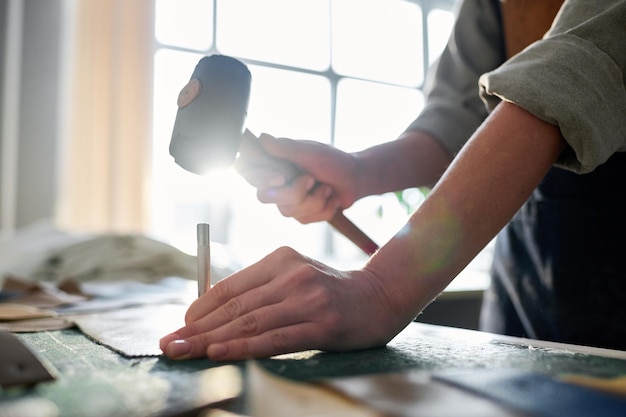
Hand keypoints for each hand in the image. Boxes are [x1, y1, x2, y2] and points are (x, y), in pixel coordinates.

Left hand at [159, 247, 404, 360]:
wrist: (381, 296)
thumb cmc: (332, 291)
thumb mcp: (296, 277)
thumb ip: (262, 289)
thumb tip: (214, 312)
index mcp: (281, 259)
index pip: (230, 286)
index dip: (200, 309)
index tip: (178, 327)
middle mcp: (292, 274)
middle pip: (235, 306)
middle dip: (196, 329)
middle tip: (168, 345)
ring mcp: (308, 298)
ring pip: (250, 322)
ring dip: (211, 340)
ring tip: (183, 353)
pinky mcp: (322, 323)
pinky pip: (275, 338)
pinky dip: (244, 346)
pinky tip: (220, 352)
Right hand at [235, 134, 359, 223]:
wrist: (356, 179)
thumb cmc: (333, 161)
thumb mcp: (310, 152)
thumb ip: (286, 148)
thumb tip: (263, 138)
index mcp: (274, 165)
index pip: (248, 172)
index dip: (259, 177)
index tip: (281, 177)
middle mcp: (276, 185)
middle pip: (264, 197)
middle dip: (294, 191)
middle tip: (311, 179)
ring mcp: (288, 202)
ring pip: (289, 210)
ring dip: (315, 199)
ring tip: (326, 188)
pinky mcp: (301, 216)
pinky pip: (306, 219)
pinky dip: (324, 208)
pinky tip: (330, 198)